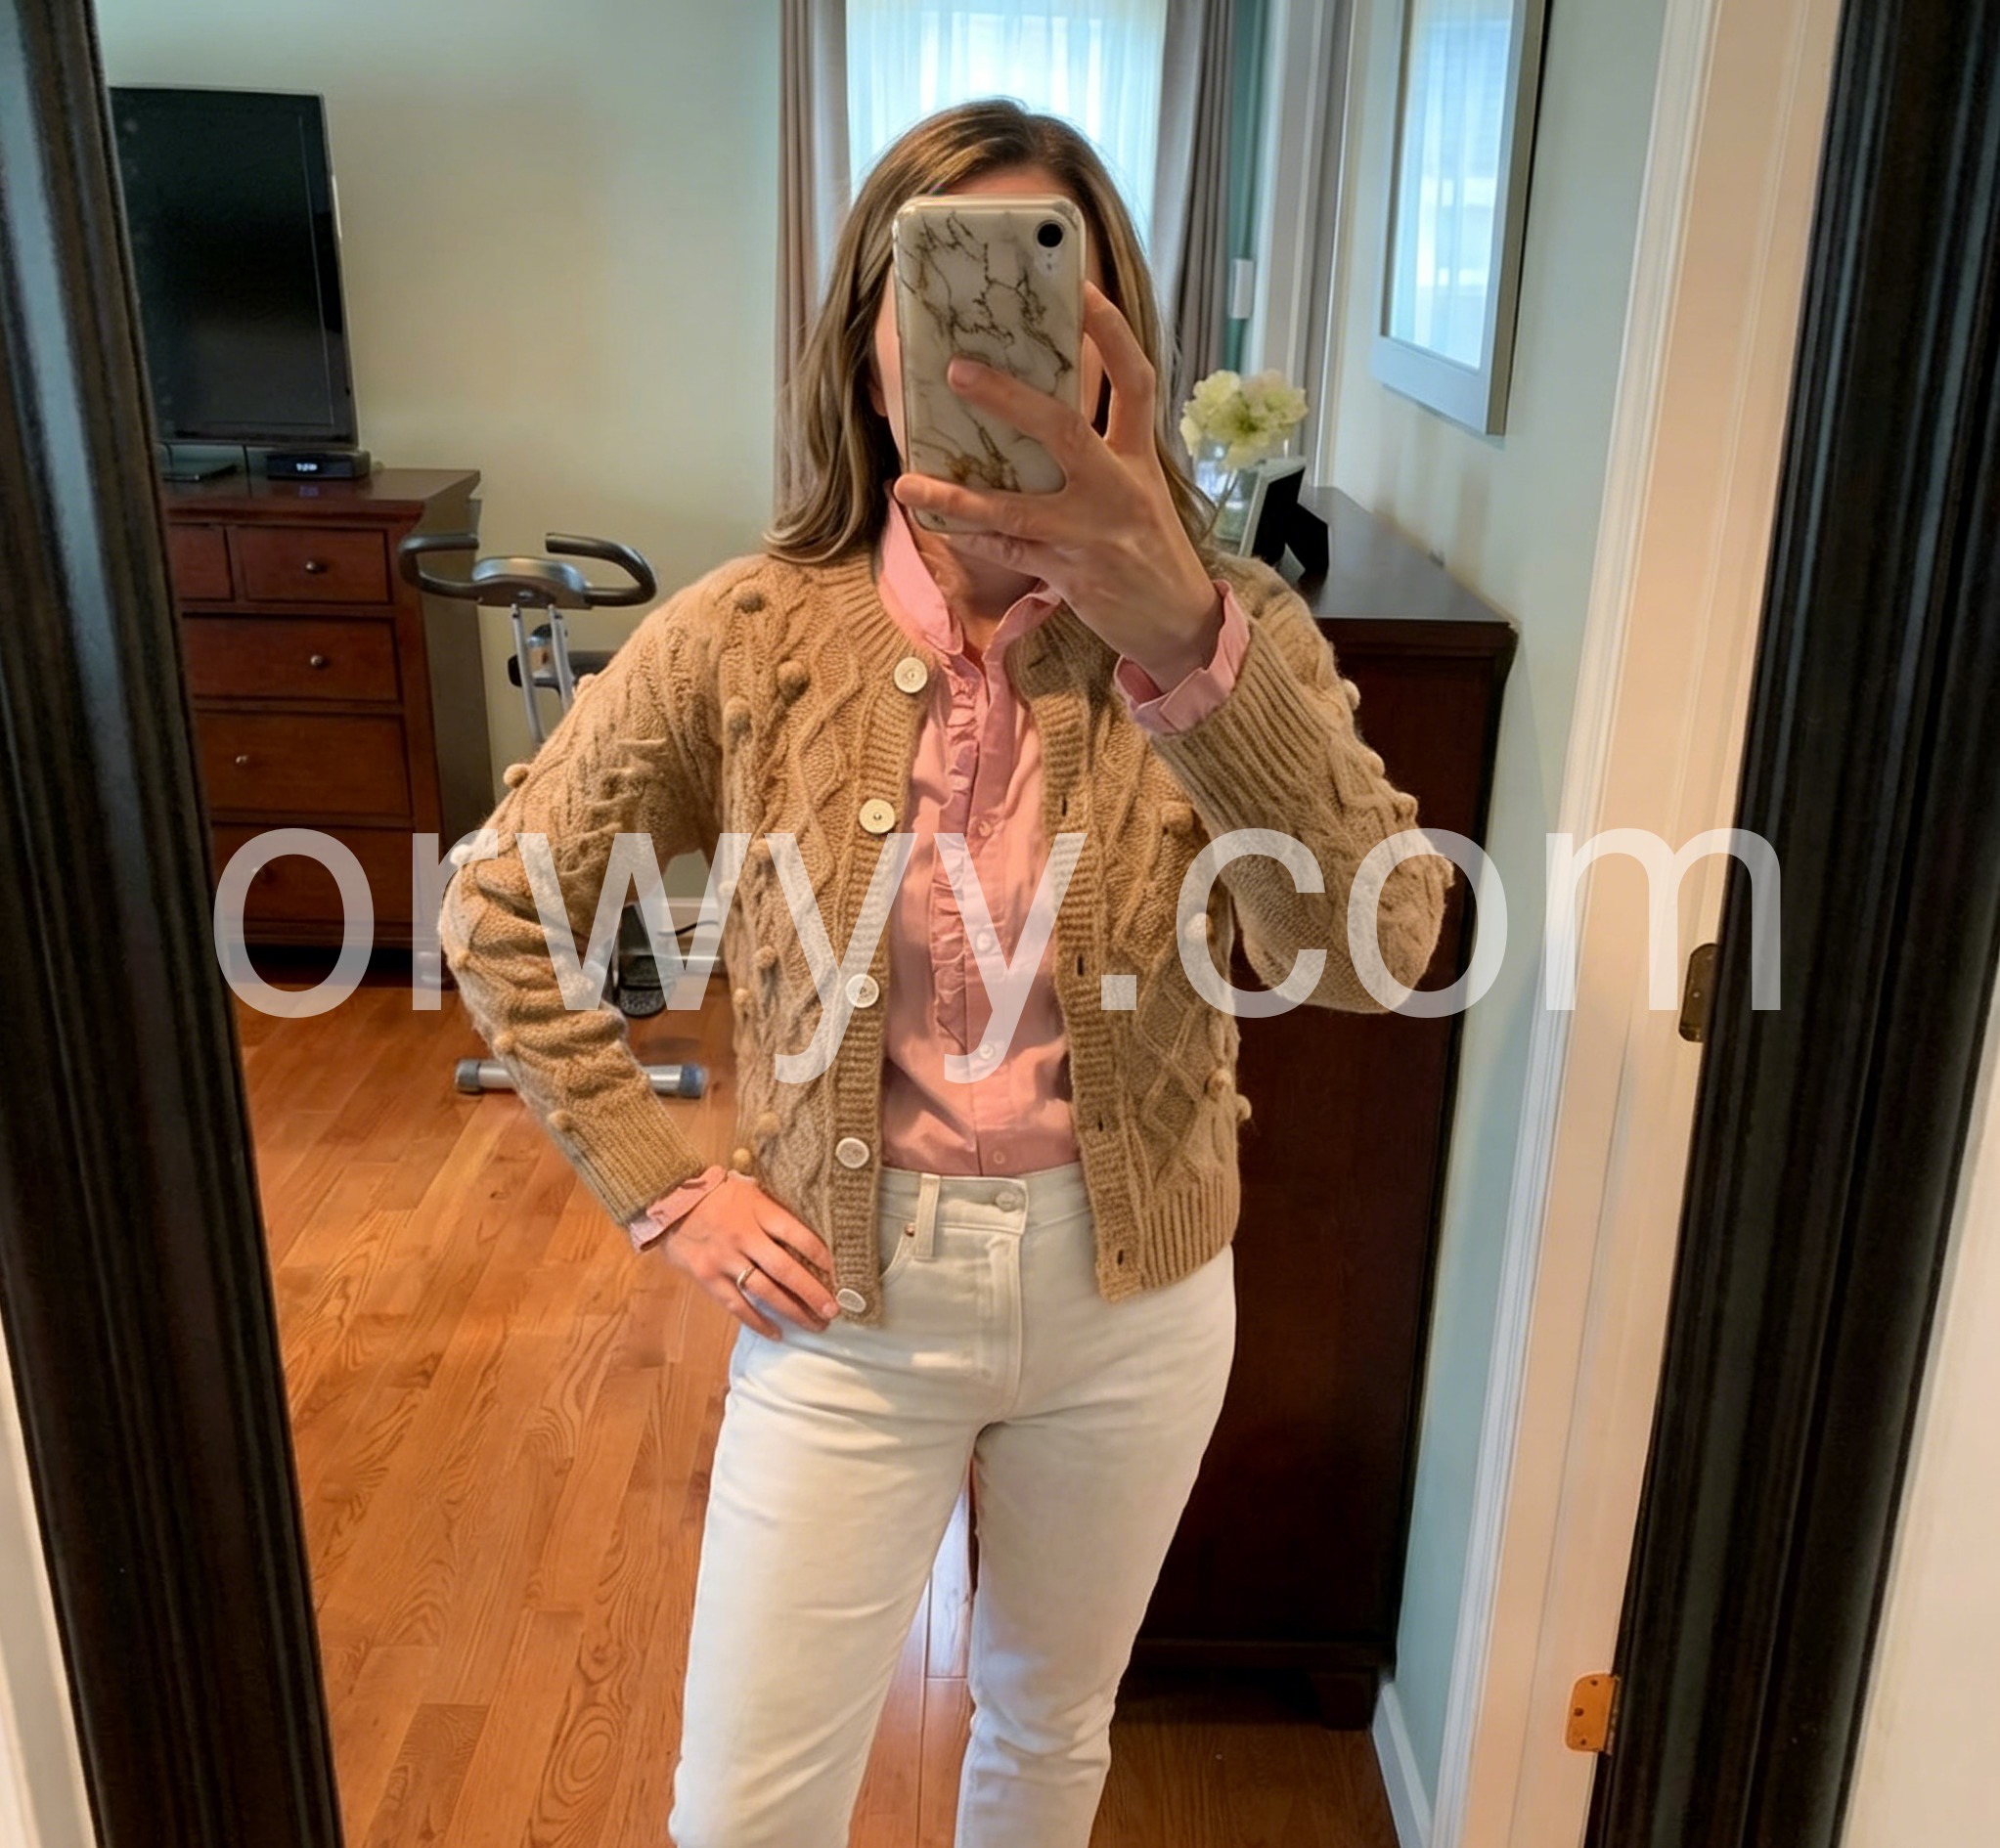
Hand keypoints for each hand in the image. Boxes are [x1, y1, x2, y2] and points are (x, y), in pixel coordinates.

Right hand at [655, 1175, 841, 1337]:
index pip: (797, 1234)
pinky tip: (778, 1333)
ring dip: (793, 1311)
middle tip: (833, 1310)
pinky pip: (738, 1305)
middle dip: (812, 1292)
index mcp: (758, 1211)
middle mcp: (744, 1237)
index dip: (820, 1255)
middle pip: (785, 1269)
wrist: (669, 1201)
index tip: (838, 1272)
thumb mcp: (748, 1189)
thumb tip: (805, 1230)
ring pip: (765, 1291)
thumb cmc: (715, 1194)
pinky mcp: (708, 1278)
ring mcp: (725, 1260)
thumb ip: (773, 1209)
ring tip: (815, 1325)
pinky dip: (759, 1322)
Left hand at [891, 279, 1225, 687]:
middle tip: (956, 370)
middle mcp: (1118, 488)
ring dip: (956, 496)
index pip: (1134, 381)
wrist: (1178, 622)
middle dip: (1007, 398)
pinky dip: (970, 539)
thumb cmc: (1150, 548)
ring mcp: (1092, 534)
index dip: (1110, 332)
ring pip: (1015, 508)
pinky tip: (934, 524)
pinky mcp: (1071, 575)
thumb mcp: (1140, 489)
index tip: (1082, 289)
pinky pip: (1008, 553)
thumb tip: (1042, 410)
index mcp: (1138, 457)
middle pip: (1064, 429)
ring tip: (906, 482)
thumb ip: (1103, 451)